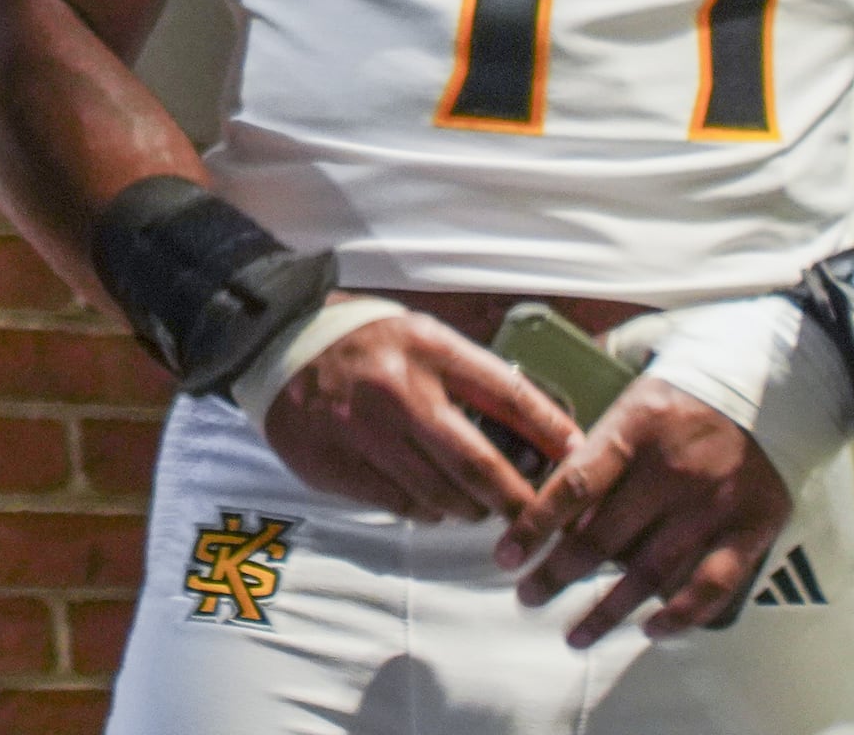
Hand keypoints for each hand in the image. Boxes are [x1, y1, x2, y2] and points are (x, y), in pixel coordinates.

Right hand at [259, 308, 578, 525]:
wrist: (275, 344)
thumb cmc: (364, 342)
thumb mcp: (420, 337)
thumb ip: (468, 377)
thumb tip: (533, 432)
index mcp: (426, 349)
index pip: (506, 392)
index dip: (549, 429)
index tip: (578, 456)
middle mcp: (397, 391)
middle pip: (478, 465)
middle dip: (518, 500)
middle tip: (538, 516)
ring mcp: (364, 432)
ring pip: (442, 496)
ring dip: (470, 508)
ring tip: (476, 504)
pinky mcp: (336, 465)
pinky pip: (400, 504)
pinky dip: (425, 509)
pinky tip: (427, 496)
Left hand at [494, 376, 792, 646]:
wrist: (765, 386)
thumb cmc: (683, 398)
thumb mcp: (631, 403)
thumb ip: (595, 449)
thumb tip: (546, 498)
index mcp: (634, 430)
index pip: (574, 486)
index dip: (535, 526)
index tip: (506, 557)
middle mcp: (671, 471)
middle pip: (604, 537)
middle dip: (558, 574)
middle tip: (528, 597)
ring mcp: (712, 504)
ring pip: (649, 571)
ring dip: (608, 611)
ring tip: (576, 635)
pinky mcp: (751, 528)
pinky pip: (712, 584)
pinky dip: (681, 615)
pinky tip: (651, 631)